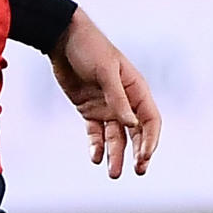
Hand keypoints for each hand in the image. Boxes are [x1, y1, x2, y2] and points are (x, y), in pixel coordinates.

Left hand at [48, 9, 159, 177]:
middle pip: (136, 133)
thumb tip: (132, 126)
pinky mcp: (88, 110)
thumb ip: (118, 99)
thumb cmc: (90, 48)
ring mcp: (107, 107)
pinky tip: (96, 158)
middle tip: (139, 171)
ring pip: (115, 137)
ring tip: (113, 174)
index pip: (151, 121)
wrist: (62, 38)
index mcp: (137, 90)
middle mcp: (125, 101)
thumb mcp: (105, 72)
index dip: (150, 140)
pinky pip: (95, 133)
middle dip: (138, 153)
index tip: (144, 156)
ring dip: (116, 155)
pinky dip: (96, 146)